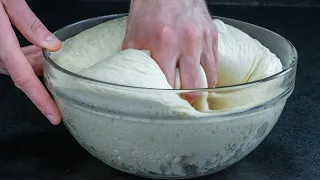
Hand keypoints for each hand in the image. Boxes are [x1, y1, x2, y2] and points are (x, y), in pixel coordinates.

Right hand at [0, 0, 61, 124]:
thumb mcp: (7, 0)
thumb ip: (28, 23)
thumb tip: (53, 45)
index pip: (24, 79)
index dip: (41, 100)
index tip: (54, 115)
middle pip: (23, 74)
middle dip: (43, 75)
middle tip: (61, 72)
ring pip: (17, 67)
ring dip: (36, 63)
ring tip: (51, 55)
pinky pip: (10, 58)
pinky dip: (26, 56)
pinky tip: (38, 48)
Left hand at [123, 0, 217, 103]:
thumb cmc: (150, 6)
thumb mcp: (133, 33)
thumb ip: (134, 58)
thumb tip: (133, 75)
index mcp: (165, 44)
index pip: (169, 84)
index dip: (167, 98)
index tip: (166, 103)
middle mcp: (187, 43)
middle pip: (193, 86)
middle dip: (187, 98)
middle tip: (182, 102)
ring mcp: (202, 39)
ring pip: (208, 77)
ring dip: (201, 88)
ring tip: (195, 93)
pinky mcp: (212, 34)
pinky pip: (215, 62)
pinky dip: (210, 73)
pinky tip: (204, 77)